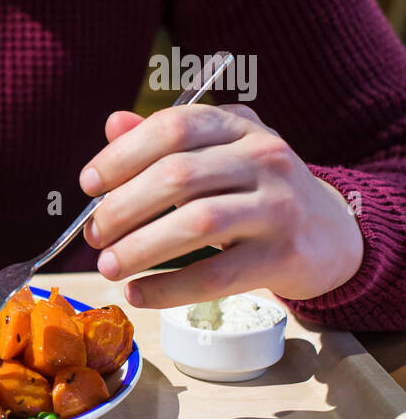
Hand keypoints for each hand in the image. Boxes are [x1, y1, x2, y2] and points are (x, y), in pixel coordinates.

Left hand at [79, 104, 362, 307]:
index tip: (88, 184)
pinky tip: (138, 294)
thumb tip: (112, 124)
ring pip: (196, 223)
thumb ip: (166, 141)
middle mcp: (263, 158)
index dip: (123, 154)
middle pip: (177, 176)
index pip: (174, 127)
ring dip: (139, 248)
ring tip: (107, 266)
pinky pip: (216, 274)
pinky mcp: (284, 255)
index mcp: (239, 127)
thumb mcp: (218, 153)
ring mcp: (278, 205)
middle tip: (93, 234)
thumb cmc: (255, 191)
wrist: (330, 233)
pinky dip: (168, 288)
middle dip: (121, 208)